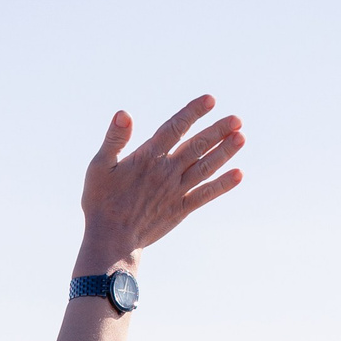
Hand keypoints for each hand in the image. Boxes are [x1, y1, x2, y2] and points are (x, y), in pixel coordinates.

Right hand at [77, 94, 244, 271]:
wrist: (110, 240)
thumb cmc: (100, 202)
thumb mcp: (99, 166)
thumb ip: (114, 139)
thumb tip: (124, 113)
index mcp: (147, 158)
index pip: (175, 128)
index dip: (193, 112)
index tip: (211, 100)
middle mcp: (167, 172)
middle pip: (197, 146)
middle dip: (218, 131)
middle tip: (237, 119)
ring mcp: (176, 191)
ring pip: (206, 167)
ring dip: (225, 152)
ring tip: (241, 137)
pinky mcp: (180, 209)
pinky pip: (205, 194)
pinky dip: (222, 185)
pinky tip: (238, 174)